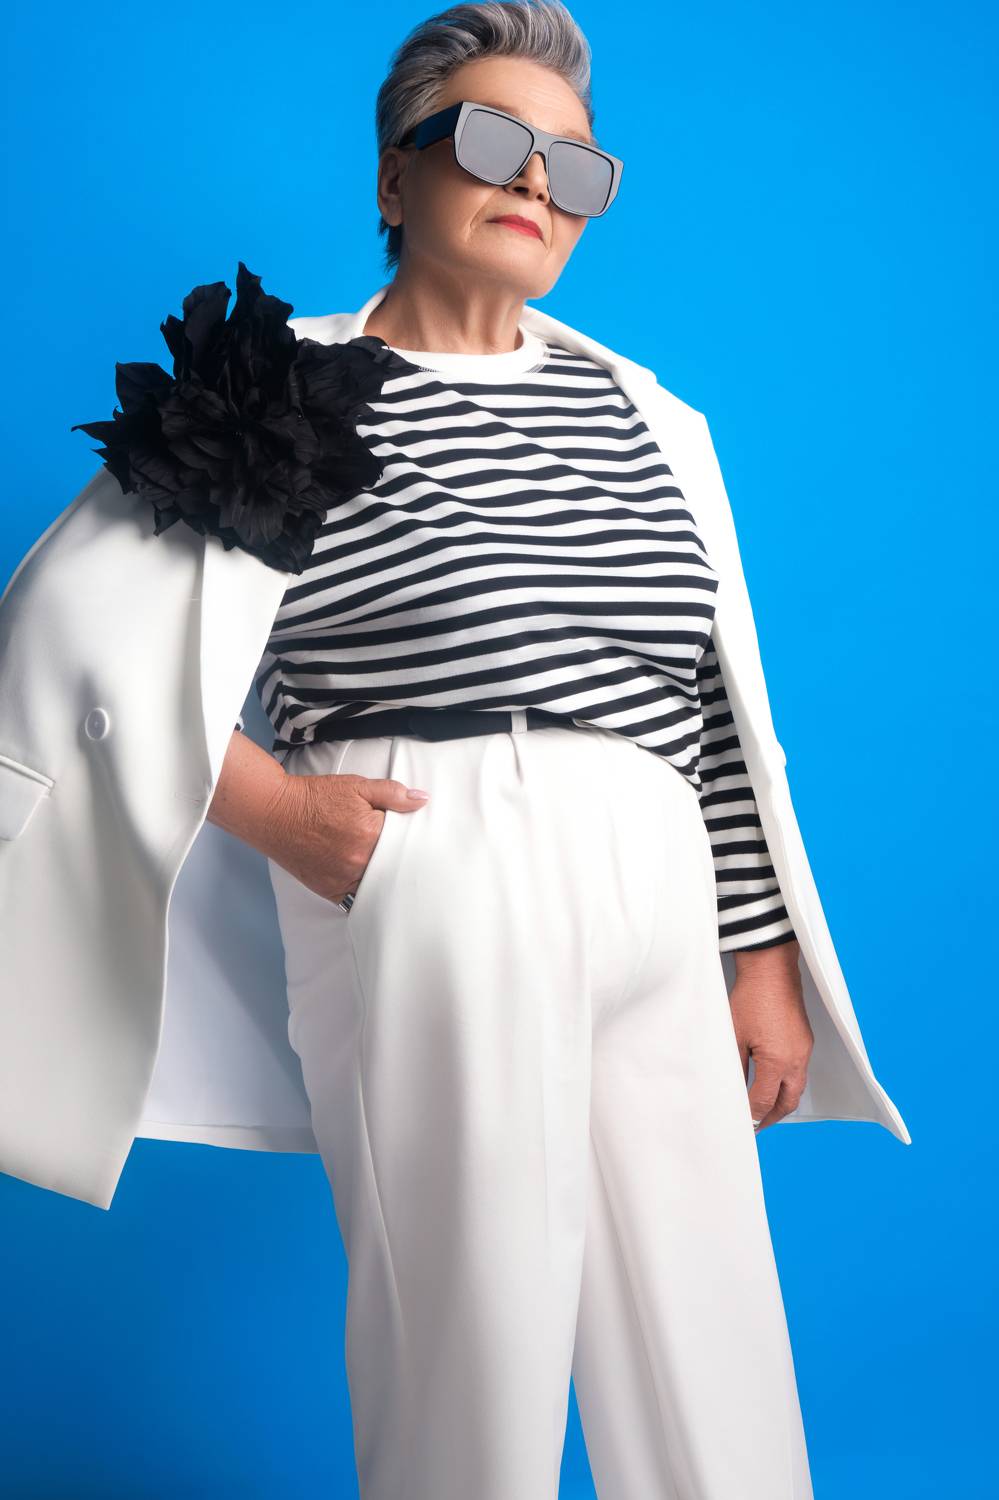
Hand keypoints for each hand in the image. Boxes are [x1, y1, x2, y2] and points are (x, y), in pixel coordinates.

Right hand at [263, 769, 429, 906]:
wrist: (274, 813)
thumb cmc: (314, 798)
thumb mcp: (357, 786)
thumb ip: (392, 794)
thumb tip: (422, 800)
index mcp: (371, 833)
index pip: (405, 842)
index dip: (408, 837)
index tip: (408, 837)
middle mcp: (359, 860)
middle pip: (393, 866)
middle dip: (397, 859)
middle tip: (398, 852)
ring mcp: (343, 878)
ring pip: (377, 885)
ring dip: (382, 877)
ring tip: (384, 867)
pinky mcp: (330, 889)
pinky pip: (356, 898)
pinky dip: (363, 890)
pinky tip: (367, 881)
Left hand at [729, 941, 813, 1132]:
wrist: (772, 970)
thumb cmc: (751, 999)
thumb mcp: (735, 1036)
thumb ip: (736, 1067)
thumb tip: (733, 1089)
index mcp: (777, 1061)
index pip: (763, 1101)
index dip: (751, 1116)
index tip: (741, 1125)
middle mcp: (796, 1060)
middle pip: (787, 1102)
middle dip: (770, 1117)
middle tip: (755, 1126)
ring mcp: (804, 1050)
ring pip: (796, 1089)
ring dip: (781, 1102)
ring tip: (763, 1109)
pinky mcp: (805, 1041)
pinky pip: (799, 1072)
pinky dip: (786, 1084)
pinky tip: (772, 1083)